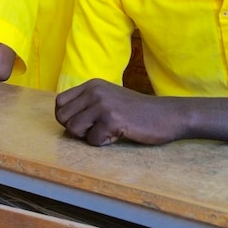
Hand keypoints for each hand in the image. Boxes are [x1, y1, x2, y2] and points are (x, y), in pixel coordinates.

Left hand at [54, 79, 183, 145]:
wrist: (167, 115)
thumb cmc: (136, 111)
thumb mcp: (108, 98)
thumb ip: (87, 104)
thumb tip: (62, 118)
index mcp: (91, 85)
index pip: (60, 102)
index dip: (66, 118)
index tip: (82, 124)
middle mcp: (94, 91)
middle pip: (63, 117)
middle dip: (76, 130)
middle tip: (95, 130)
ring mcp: (103, 104)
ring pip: (74, 129)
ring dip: (89, 137)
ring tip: (108, 131)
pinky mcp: (112, 119)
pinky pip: (93, 140)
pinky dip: (104, 142)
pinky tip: (119, 134)